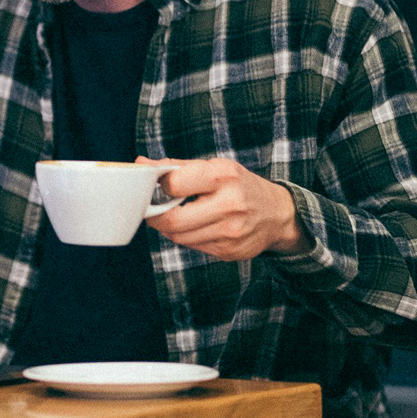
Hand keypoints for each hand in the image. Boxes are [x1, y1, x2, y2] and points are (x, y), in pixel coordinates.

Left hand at [136, 157, 308, 259]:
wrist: (277, 213)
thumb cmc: (239, 185)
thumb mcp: (213, 167)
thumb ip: (175, 167)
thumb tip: (140, 165)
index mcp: (223, 175)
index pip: (173, 185)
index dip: (160, 187)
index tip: (160, 187)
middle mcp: (230, 204)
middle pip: (173, 220)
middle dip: (156, 216)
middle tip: (154, 210)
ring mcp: (231, 231)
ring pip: (179, 237)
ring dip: (169, 228)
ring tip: (176, 215)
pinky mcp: (229, 252)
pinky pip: (192, 247)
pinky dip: (186, 237)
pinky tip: (195, 226)